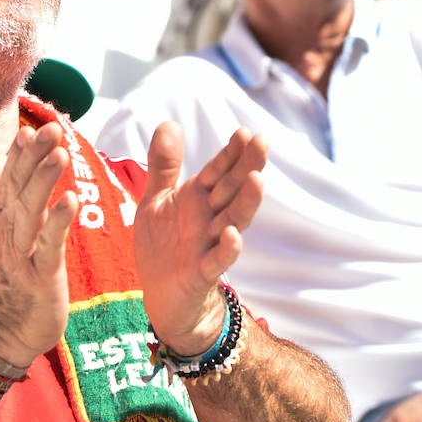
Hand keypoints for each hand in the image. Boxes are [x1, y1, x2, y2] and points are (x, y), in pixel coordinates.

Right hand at [0, 122, 77, 369]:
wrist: (4, 334)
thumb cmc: (11, 281)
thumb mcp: (4, 234)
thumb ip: (2, 195)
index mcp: (2, 221)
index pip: (10, 180)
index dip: (21, 155)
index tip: (33, 128)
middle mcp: (7, 233)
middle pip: (19, 189)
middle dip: (35, 158)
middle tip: (51, 129)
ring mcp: (20, 255)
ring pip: (30, 212)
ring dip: (43, 181)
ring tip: (59, 153)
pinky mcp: (38, 277)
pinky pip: (47, 246)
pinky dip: (57, 223)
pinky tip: (70, 202)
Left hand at [135, 123, 265, 355]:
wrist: (164, 298)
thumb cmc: (164, 246)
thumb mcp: (156, 200)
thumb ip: (164, 166)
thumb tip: (170, 123)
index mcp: (197, 200)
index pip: (218, 172)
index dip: (230, 153)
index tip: (245, 131)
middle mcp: (208, 220)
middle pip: (232, 190)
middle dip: (247, 167)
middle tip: (264, 142)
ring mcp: (208, 246)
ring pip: (232, 221)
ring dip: (246, 203)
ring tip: (258, 180)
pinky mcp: (201, 273)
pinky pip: (216, 261)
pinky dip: (227, 249)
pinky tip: (234, 234)